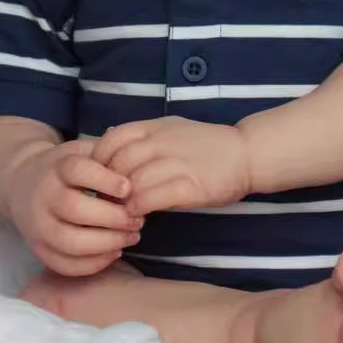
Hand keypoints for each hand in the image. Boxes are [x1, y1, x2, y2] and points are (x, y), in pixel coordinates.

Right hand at [5, 139, 144, 276]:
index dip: (105, 180)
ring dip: (106, 243)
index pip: (77, 170)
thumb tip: (138, 170)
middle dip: (112, 218)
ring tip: (131, 237)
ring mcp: (37, 225)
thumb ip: (108, 157)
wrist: (24, 183)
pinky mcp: (38, 250)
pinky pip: (64, 265)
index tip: (128, 188)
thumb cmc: (66, 168)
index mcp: (57, 167)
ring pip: (69, 241)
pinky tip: (114, 252)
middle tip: (137, 220)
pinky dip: (93, 263)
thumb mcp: (84, 152)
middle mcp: (43, 196)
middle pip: (74, 209)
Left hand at [93, 117, 251, 215]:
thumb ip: (142, 133)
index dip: (99, 158)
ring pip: (134, 181)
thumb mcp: (171, 128)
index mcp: (156, 127)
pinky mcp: (190, 186)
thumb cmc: (206, 145)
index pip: (114, 137)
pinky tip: (139, 215)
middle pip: (119, 162)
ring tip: (120, 211)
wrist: (246, 153)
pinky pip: (153, 198)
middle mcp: (163, 141)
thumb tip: (108, 135)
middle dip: (107, 185)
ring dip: (122, 200)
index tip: (97, 176)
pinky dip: (140, 208)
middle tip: (104, 200)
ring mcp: (177, 163)